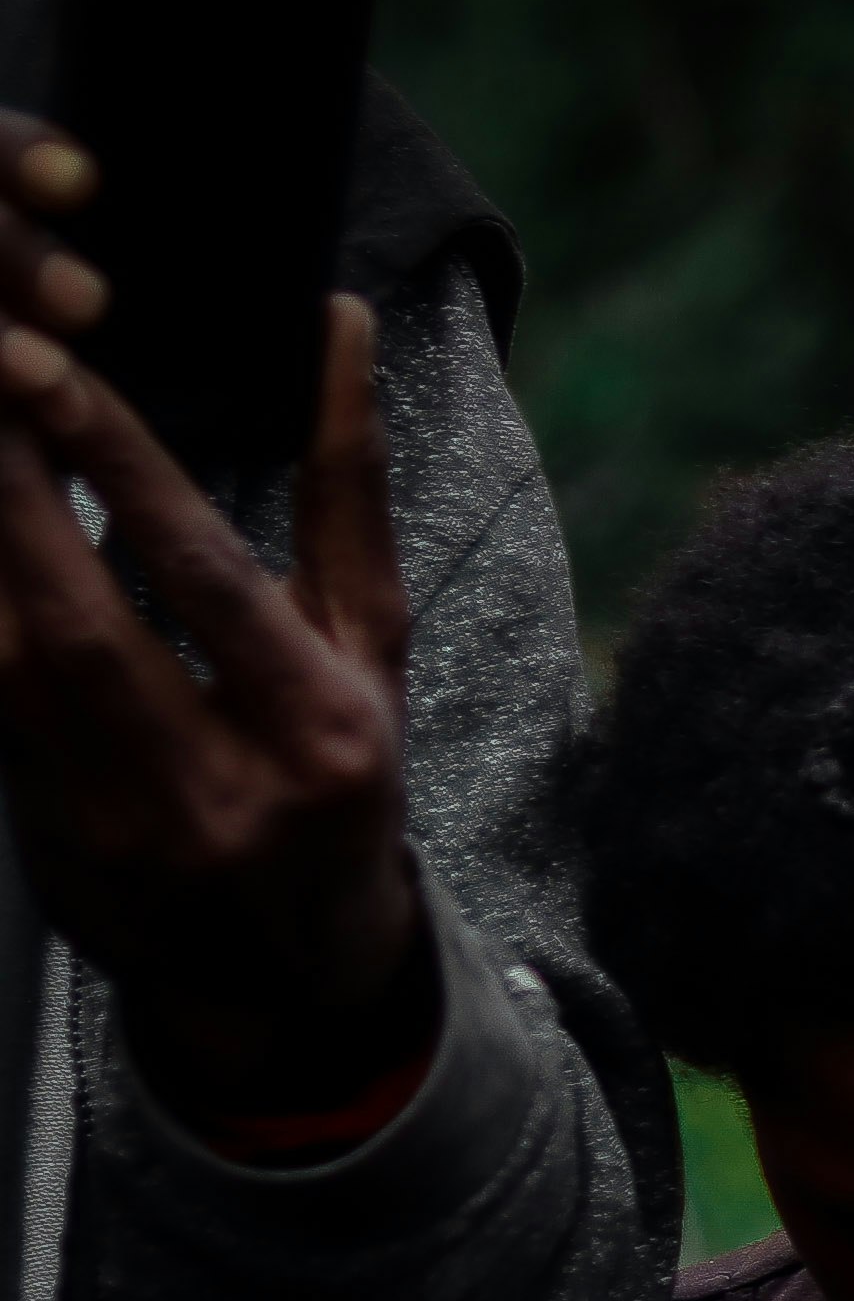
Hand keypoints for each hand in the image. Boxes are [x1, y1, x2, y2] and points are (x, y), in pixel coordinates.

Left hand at [0, 114, 431, 1129]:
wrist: (284, 974)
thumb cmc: (338, 780)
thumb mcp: (370, 651)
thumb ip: (346, 492)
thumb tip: (335, 325)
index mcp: (324, 732)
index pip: (206, 580)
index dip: (120, 471)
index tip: (53, 368)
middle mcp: (221, 785)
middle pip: (84, 620)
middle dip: (8, 494)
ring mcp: (121, 825)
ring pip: (13, 667)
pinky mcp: (45, 839)